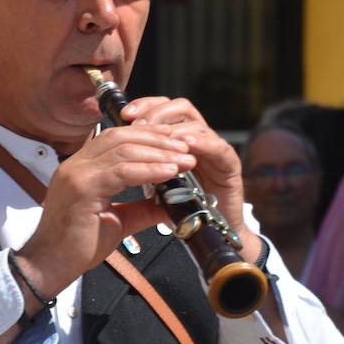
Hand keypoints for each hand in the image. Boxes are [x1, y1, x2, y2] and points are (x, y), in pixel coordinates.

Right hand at [14, 122, 195, 296]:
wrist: (49, 266)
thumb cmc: (76, 246)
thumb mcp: (118, 221)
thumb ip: (143, 209)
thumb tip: (170, 204)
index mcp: (81, 168)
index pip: (115, 138)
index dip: (146, 135)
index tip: (171, 140)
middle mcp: (76, 166)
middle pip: (121, 137)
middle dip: (157, 140)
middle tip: (184, 147)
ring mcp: (77, 175)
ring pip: (123, 151)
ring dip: (158, 153)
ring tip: (183, 159)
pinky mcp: (82, 190)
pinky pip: (121, 172)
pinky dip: (149, 170)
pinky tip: (169, 172)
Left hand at [116, 95, 258, 259]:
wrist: (213, 236)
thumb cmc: (183, 211)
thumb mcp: (155, 189)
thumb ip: (142, 174)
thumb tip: (113, 163)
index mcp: (179, 142)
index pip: (164, 110)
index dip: (146, 107)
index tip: (126, 114)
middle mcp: (198, 140)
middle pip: (180, 107)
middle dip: (156, 113)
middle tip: (138, 123)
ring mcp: (215, 151)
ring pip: (197, 124)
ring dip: (175, 129)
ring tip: (157, 137)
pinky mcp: (230, 165)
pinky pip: (218, 148)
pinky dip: (202, 144)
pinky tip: (186, 145)